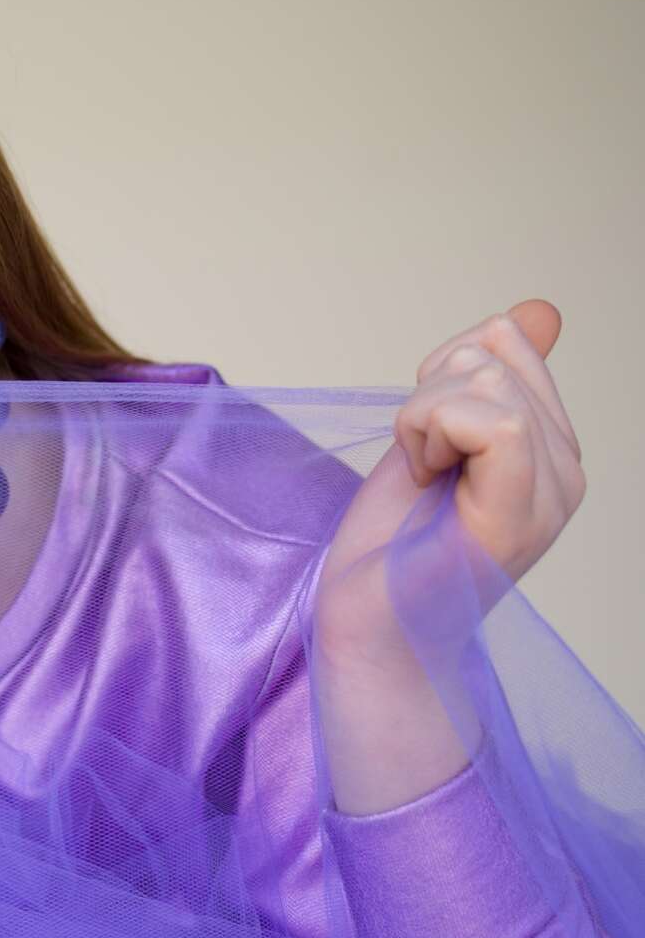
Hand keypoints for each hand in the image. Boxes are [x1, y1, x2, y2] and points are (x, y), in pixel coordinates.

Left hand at [315, 299, 585, 673]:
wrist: (369, 626)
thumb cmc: (392, 542)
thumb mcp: (433, 437)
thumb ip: (479, 380)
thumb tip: (537, 311)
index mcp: (552, 446)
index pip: (505, 340)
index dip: (439, 371)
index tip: (424, 435)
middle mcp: (567, 470)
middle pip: (492, 352)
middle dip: (426, 394)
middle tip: (419, 463)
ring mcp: (551, 496)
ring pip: (484, 378)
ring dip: (419, 418)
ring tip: (422, 477)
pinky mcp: (517, 516)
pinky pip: (493, 422)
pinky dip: (429, 435)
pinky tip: (424, 481)